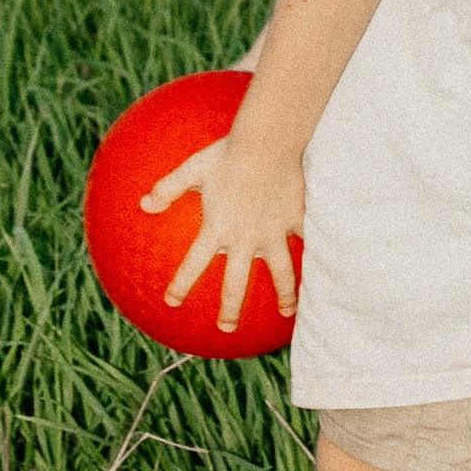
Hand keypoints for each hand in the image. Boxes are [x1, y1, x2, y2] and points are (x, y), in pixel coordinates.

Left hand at [141, 130, 302, 335]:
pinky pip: (308, 244)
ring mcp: (273, 234)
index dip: (181, 285)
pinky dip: (316, 258)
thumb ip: (169, 188)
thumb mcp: (193, 169)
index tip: (173, 302)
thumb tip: (144, 204)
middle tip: (226, 328)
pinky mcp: (296, 221)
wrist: (267, 142)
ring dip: (285, 295)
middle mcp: (244, 239)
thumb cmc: (228, 154)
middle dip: (230, 310)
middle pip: (236, 285)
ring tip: (287, 311)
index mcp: (216, 229)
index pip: (193, 265)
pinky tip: (325, 272)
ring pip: (281, 275)